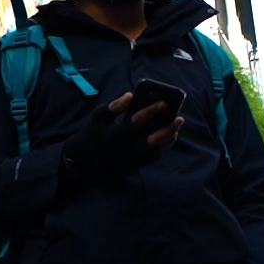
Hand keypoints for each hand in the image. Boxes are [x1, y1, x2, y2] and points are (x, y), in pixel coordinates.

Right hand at [58, 92, 184, 194]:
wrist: (83, 160)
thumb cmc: (93, 132)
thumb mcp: (98, 115)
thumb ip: (114, 105)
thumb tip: (131, 95)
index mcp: (113, 135)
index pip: (136, 122)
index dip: (151, 111)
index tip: (164, 102)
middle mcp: (122, 151)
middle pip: (150, 141)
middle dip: (167, 129)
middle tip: (180, 118)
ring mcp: (128, 162)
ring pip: (154, 152)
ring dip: (167, 139)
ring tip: (176, 126)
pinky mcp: (131, 168)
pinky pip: (151, 159)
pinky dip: (161, 148)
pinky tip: (168, 137)